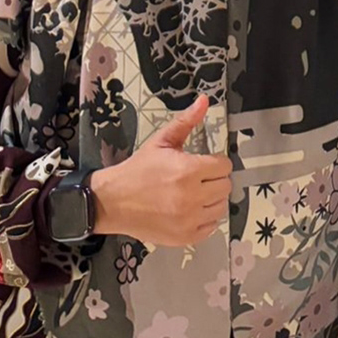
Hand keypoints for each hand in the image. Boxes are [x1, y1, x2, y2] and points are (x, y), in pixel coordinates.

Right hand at [90, 94, 231, 245]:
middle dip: (214, 180)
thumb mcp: (161, 142)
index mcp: (188, 171)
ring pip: (221, 207)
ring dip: (211, 199)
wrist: (112, 202)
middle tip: (197, 179)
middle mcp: (192, 197)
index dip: (215, 162)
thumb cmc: (138, 170)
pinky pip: (212, 227)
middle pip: (225, 186)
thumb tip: (204, 100)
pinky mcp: (185, 237)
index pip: (224, 166)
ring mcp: (189, 220)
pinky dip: (205, 218)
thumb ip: (185, 122)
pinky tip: (190, 210)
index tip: (201, 164)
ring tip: (194, 194)